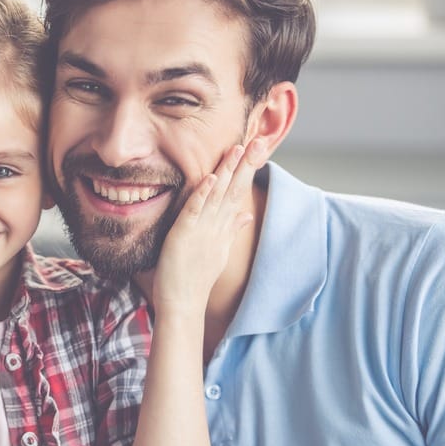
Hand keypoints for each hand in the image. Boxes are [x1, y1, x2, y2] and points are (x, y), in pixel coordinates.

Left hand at [152, 141, 260, 310]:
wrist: (183, 305)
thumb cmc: (195, 278)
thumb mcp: (217, 250)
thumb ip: (232, 229)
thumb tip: (247, 214)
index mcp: (224, 227)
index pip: (239, 192)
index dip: (249, 169)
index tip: (259, 148)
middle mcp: (218, 226)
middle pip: (236, 190)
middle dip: (247, 164)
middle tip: (261, 140)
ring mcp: (204, 230)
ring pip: (218, 195)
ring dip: (228, 172)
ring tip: (238, 149)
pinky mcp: (185, 235)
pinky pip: (195, 211)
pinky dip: (204, 194)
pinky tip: (212, 178)